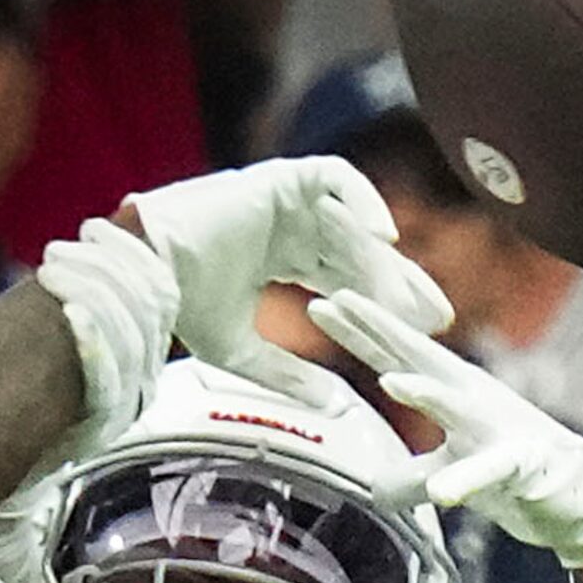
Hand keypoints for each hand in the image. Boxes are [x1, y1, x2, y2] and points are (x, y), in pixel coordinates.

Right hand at [124, 159, 451, 409]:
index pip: (345, 276)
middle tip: (438, 317)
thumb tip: (335, 404)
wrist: (144, 273)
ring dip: (381, 259)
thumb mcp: (241, 350)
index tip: (421, 330)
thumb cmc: (180, 307)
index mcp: (275, 256)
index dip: (382, 302)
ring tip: (411, 297)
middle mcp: (284, 225)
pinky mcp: (277, 178)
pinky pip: (334, 178)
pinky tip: (385, 240)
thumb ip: (288, 374)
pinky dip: (362, 201)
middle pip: (358, 250)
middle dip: (399, 284)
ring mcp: (282, 198)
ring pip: (351, 223)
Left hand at [306, 288, 582, 567]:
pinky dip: (466, 480)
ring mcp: (497, 428)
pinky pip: (492, 472)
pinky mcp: (523, 464)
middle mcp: (471, 398)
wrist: (582, 494)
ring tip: (391, 382)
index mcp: (452, 392)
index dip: (359, 329)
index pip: (396, 355)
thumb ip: (410, 474)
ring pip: (457, 406)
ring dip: (426, 393)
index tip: (318, 301)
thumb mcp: (453, 471)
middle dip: (379, 328)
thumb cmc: (517, 470)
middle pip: (418, 358)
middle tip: (337, 300)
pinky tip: (443, 492)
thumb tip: (372, 489)